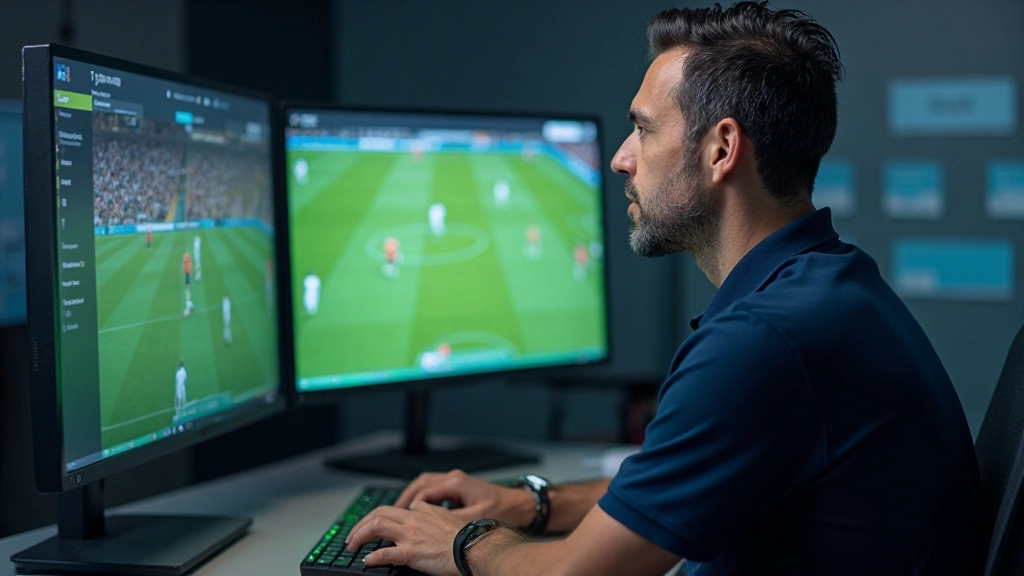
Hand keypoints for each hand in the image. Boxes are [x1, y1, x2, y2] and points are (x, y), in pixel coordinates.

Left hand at [345, 501, 461, 575]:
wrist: (473, 546)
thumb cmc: (464, 536)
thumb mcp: (446, 515)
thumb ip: (430, 510)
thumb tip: (418, 506)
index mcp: (421, 512)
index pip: (393, 509)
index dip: (378, 517)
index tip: (371, 526)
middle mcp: (413, 520)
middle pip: (379, 514)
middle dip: (361, 524)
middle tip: (352, 536)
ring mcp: (410, 536)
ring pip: (376, 527)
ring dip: (359, 536)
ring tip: (352, 546)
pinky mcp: (411, 553)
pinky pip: (385, 553)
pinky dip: (373, 557)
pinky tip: (367, 561)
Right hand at [395, 469, 534, 527]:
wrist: (520, 505)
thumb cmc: (503, 510)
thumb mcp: (475, 519)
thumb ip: (450, 521)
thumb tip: (430, 526)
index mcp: (455, 483)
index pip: (423, 492)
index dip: (409, 505)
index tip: (400, 517)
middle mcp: (454, 479)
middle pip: (420, 483)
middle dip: (405, 497)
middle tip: (392, 512)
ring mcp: (456, 481)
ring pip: (426, 483)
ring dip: (412, 495)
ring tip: (401, 510)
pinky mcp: (459, 487)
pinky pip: (434, 488)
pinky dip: (423, 496)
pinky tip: (419, 509)